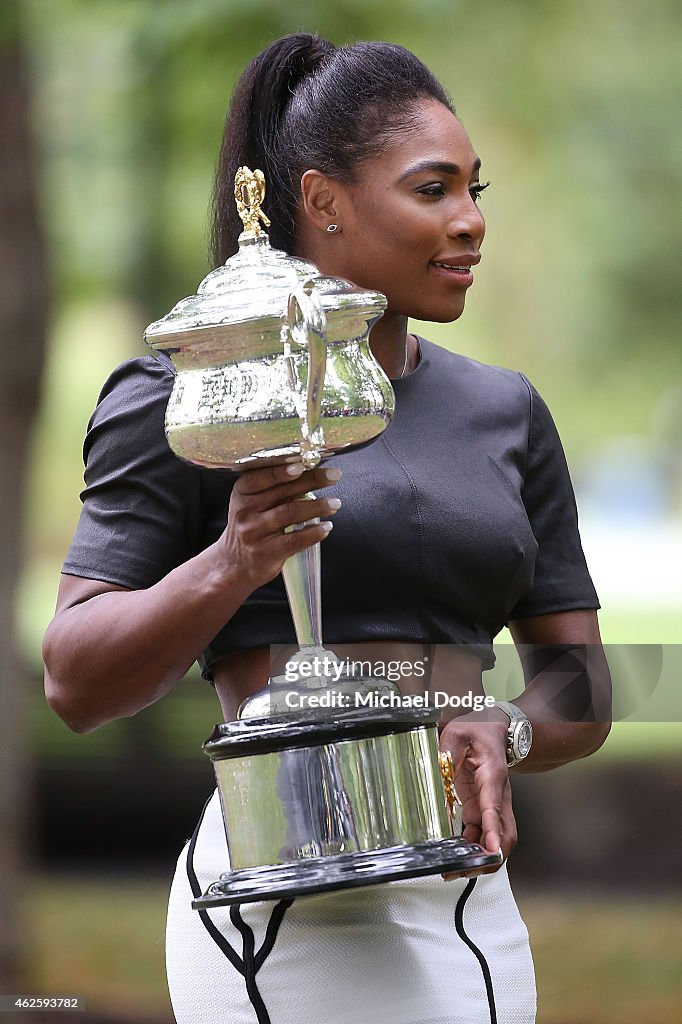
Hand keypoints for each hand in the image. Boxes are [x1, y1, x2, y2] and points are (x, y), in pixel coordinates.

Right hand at [218, 461, 341, 592]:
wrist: (235, 565)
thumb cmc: (251, 528)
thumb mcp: (252, 504)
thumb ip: (274, 489)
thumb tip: (311, 473)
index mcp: (242, 493)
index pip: (261, 477)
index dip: (282, 470)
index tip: (303, 463)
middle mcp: (245, 511)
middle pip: (282, 492)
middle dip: (311, 481)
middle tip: (333, 475)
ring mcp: (255, 533)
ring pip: (289, 514)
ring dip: (317, 506)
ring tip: (335, 503)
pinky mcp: (266, 553)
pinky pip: (294, 540)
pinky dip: (313, 532)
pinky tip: (326, 527)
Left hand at [439, 710, 515, 876]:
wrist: (492, 730)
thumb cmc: (477, 732)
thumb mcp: (458, 733)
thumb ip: (448, 750)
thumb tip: (439, 769)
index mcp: (492, 776)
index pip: (495, 808)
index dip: (493, 830)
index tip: (491, 850)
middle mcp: (497, 796)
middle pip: (505, 834)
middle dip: (490, 857)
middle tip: (464, 870)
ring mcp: (492, 805)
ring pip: (495, 840)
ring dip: (480, 858)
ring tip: (454, 871)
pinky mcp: (482, 809)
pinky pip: (482, 835)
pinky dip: (473, 850)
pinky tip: (456, 858)